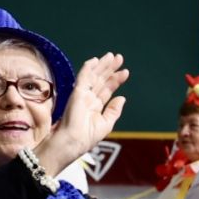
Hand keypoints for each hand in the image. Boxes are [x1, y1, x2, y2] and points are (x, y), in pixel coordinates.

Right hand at [40, 53, 128, 169]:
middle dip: (110, 69)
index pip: (106, 90)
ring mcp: (82, 95)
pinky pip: (83, 77)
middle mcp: (88, 98)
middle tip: (119, 58)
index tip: (125, 72)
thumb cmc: (86, 138)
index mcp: (94, 106)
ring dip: (102, 65)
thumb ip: (113, 110)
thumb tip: (122, 98)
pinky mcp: (77, 93)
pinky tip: (95, 60)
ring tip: (112, 56)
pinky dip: (88, 68)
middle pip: (101, 80)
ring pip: (93, 76)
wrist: (72, 142)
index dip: (115, 80)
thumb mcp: (106, 124)